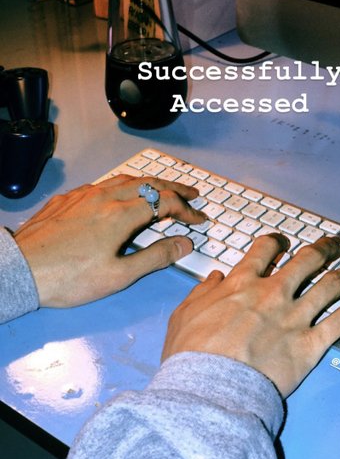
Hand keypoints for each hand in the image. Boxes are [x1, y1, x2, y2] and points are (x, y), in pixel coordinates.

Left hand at [14, 174, 205, 307]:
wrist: (21, 270)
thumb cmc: (69, 279)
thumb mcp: (119, 275)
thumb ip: (156, 257)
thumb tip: (184, 243)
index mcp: (121, 215)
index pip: (165, 203)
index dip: (187, 210)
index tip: (199, 220)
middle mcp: (104, 197)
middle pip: (148, 183)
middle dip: (174, 188)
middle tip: (192, 194)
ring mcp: (83, 196)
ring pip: (124, 179)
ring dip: (148, 183)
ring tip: (161, 190)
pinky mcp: (66, 200)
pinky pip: (102, 185)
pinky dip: (122, 187)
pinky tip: (120, 198)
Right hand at [162, 234, 339, 397]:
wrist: (210, 387)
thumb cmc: (191, 355)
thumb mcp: (184, 315)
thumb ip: (202, 292)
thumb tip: (215, 278)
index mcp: (242, 283)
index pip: (266, 249)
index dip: (279, 241)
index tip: (286, 242)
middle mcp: (273, 293)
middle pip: (308, 260)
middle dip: (325, 248)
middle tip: (336, 244)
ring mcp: (294, 317)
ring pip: (331, 285)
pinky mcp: (310, 344)